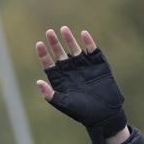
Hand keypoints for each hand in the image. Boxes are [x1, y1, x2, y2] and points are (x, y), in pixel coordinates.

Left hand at [35, 26, 127, 143]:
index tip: (39, 44)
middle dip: (54, 43)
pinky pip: (92, 50)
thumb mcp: (65, 104)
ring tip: (63, 29)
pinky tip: (84, 34)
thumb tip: (38, 82)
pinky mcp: (98, 64)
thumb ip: (51, 94)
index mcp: (61, 80)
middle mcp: (71, 71)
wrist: (105, 115)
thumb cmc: (83, 112)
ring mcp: (84, 66)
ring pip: (74, 49)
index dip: (44, 54)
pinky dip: (89, 42)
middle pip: (60, 53)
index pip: (49, 64)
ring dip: (69, 39)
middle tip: (49, 32)